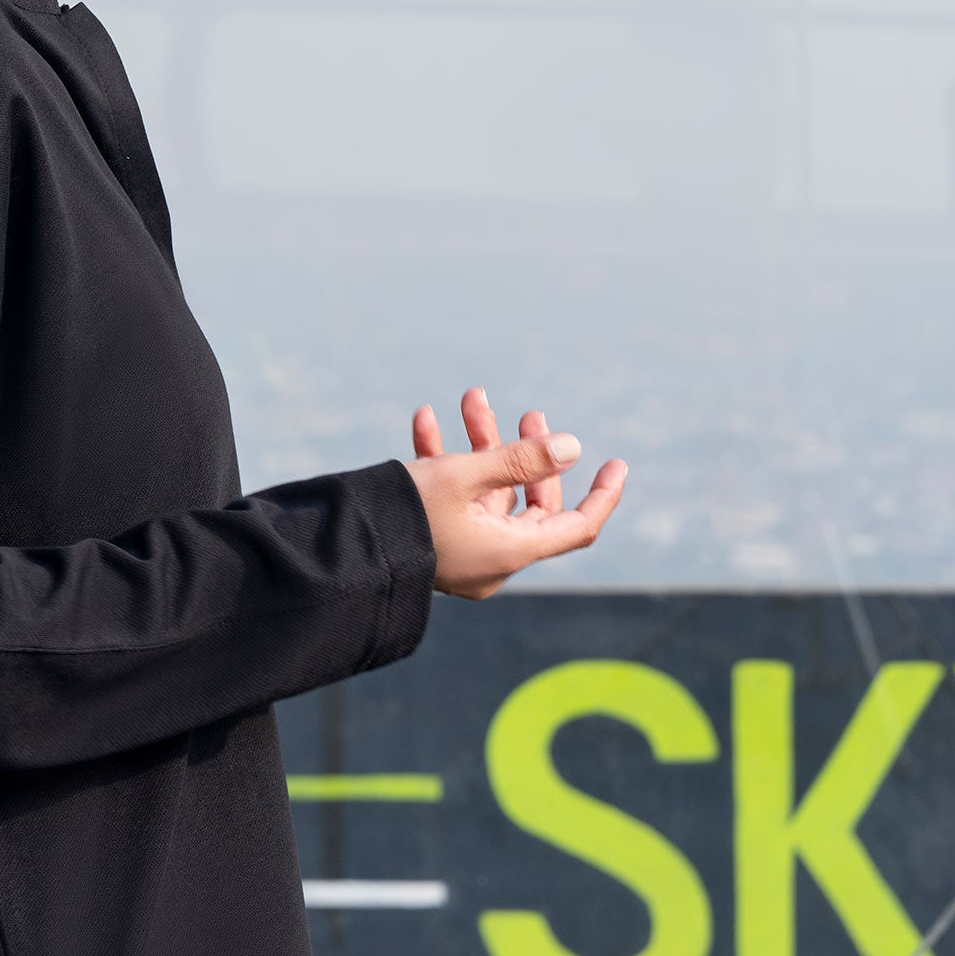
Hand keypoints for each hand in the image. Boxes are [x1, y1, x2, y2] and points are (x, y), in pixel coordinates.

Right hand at [405, 391, 626, 599]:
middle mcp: (492, 557)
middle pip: (529, 502)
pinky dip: (446, 463)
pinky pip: (453, 500)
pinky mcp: (434, 541)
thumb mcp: (466, 476)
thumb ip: (522, 459)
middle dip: (525, 451)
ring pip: (487, 492)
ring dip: (480, 446)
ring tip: (469, 398)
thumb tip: (574, 447)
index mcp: (510, 550)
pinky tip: (426, 422)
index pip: (577, 527)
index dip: (602, 495)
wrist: (337, 550)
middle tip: (527, 413)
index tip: (616, 463)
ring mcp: (462, 552)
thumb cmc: (405, 513)